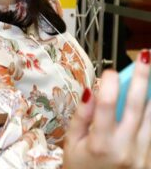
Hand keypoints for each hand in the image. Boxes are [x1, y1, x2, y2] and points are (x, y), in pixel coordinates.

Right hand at [63, 50, 150, 168]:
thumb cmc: (79, 166)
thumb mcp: (72, 142)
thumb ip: (82, 116)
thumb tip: (91, 91)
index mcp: (100, 143)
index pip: (106, 106)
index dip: (109, 84)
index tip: (109, 69)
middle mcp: (125, 149)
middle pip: (136, 108)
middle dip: (141, 79)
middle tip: (146, 57)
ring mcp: (142, 156)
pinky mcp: (150, 160)